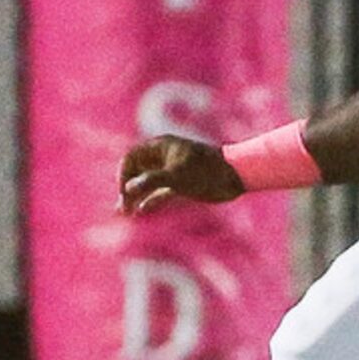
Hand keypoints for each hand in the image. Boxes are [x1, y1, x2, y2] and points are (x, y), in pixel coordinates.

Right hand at [118, 135, 243, 214]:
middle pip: (137, 171)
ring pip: (147, 183)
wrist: (236, 176)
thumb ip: (152, 181)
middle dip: (127, 188)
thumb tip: (129, 189)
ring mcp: (173, 170)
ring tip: (124, 212)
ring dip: (135, 196)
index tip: (125, 192)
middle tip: (122, 207)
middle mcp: (165, 157)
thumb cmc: (207, 171)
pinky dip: (150, 200)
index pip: (131, 158)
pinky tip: (141, 211)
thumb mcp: (177, 176)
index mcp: (161, 147)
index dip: (124, 175)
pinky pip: (160, 192)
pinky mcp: (182, 183)